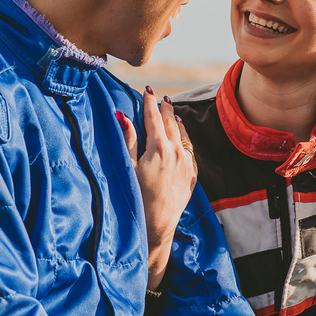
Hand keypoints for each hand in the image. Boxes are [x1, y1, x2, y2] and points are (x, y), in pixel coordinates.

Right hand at [117, 87, 196, 292]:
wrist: (157, 225)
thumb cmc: (136, 197)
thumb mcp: (127, 167)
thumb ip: (128, 141)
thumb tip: (123, 117)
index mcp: (158, 147)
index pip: (153, 117)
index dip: (149, 102)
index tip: (147, 90)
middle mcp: (176, 151)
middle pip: (170, 122)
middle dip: (164, 109)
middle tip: (160, 98)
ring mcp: (186, 163)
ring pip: (183, 134)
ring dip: (176, 122)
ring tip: (172, 113)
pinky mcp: (192, 174)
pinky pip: (190, 150)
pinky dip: (184, 139)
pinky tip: (182, 137)